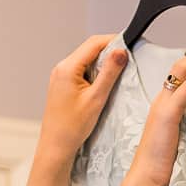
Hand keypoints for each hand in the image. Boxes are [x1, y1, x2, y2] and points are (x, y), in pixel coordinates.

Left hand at [38, 35, 129, 164]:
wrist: (56, 145)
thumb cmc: (73, 126)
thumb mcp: (96, 98)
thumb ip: (109, 73)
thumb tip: (121, 52)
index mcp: (67, 68)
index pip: (93, 43)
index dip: (113, 40)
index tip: (129, 45)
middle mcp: (61, 68)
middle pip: (89, 50)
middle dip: (109, 52)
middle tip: (127, 60)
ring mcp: (60, 76)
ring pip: (86, 61)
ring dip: (102, 64)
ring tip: (117, 74)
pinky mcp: (63, 84)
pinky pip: (81, 71)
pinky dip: (95, 73)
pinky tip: (103, 85)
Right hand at [125, 50, 185, 185]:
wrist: (147, 176)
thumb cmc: (160, 162)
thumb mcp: (176, 136)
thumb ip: (184, 122)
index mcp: (164, 104)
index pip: (181, 74)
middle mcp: (162, 99)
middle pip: (182, 64)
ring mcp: (163, 104)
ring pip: (183, 69)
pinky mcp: (168, 113)